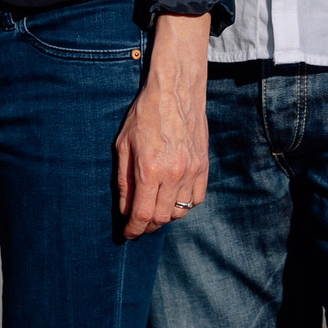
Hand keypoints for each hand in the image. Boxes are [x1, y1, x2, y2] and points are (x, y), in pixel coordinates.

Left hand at [116, 11, 209, 237]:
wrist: (176, 92)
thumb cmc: (144, 115)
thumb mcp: (123, 144)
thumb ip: (123, 180)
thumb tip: (124, 208)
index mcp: (149, 169)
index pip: (142, 213)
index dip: (134, 229)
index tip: (127, 235)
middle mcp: (173, 174)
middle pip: (161, 217)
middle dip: (147, 225)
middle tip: (138, 224)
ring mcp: (192, 172)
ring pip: (180, 211)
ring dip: (165, 215)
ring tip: (153, 209)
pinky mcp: (204, 168)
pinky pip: (196, 199)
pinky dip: (183, 204)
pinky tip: (171, 196)